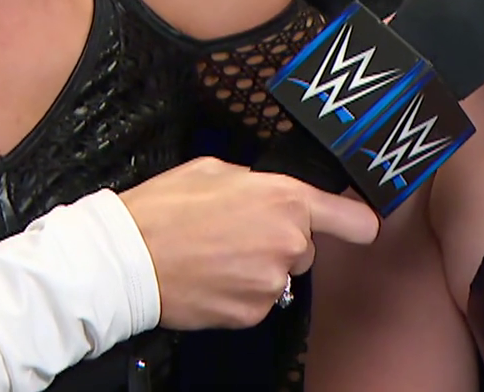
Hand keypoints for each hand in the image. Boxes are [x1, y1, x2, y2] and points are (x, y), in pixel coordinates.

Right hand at [119, 158, 380, 330]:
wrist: (127, 259)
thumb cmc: (164, 209)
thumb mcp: (215, 170)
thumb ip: (257, 182)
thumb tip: (267, 193)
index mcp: (286, 199)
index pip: (354, 220)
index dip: (356, 222)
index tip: (354, 224)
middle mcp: (288, 243)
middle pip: (305, 247)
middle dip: (280, 241)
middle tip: (238, 232)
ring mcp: (271, 283)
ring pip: (280, 275)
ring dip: (258, 268)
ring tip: (216, 254)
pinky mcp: (252, 314)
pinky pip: (258, 300)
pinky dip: (240, 292)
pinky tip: (212, 276)